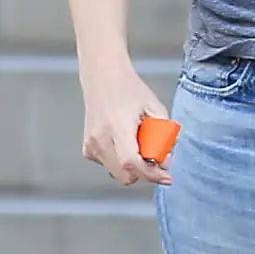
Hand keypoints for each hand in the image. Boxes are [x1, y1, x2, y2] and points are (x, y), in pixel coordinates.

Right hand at [79, 66, 175, 186]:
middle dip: (144, 173)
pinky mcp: (87, 149)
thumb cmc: (128, 89)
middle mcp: (100, 138)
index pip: (131, 162)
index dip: (151, 174)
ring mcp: (91, 145)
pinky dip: (121, 162)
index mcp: (117, 126)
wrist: (102, 76)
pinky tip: (125, 143)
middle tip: (155, 158)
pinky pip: (110, 166)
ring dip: (133, 168)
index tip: (166, 177)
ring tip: (138, 143)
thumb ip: (164, 136)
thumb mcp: (155, 107)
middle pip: (125, 176)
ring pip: (118, 174)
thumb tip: (165, 162)